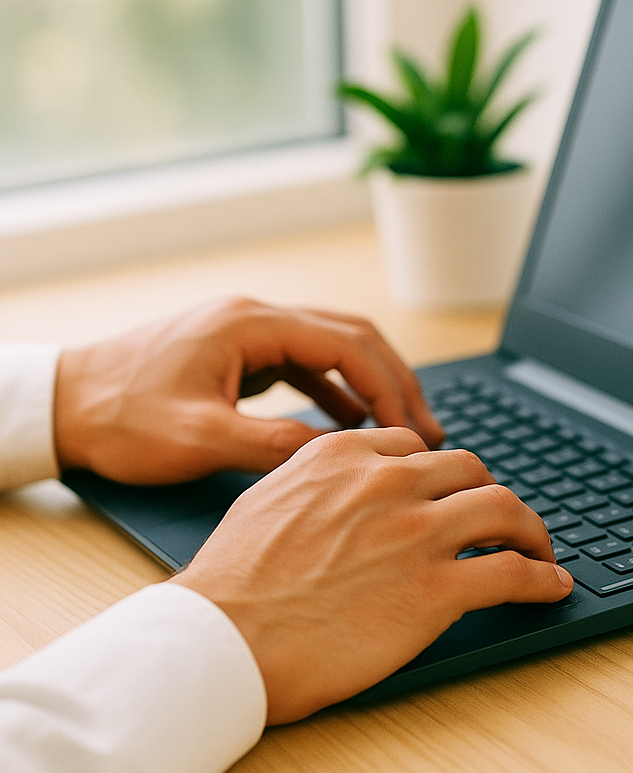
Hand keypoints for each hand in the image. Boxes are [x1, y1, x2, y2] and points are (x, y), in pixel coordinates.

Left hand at [53, 297, 443, 483]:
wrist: (63, 405)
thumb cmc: (119, 417)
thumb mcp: (199, 438)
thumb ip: (274, 445)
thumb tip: (340, 454)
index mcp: (250, 325)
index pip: (346, 344)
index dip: (390, 386)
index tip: (416, 430)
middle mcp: (256, 318)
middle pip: (352, 337)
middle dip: (396, 381)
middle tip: (428, 429)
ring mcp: (249, 334)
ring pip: (334, 348)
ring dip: (372, 385)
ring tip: (404, 429)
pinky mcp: (241, 355)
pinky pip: (307, 365)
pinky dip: (338, 391)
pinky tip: (354, 423)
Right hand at [175, 428, 573, 722]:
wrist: (222, 641)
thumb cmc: (233, 583)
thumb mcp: (268, 500)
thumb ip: (319, 482)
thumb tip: (345, 489)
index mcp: (344, 456)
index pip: (417, 446)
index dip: (442, 473)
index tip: (452, 493)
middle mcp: (388, 483)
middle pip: (470, 470)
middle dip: (490, 494)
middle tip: (500, 521)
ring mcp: (416, 533)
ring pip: (503, 509)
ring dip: (530, 531)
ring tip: (539, 550)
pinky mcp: (436, 589)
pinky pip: (512, 572)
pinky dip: (541, 578)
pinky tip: (551, 587)